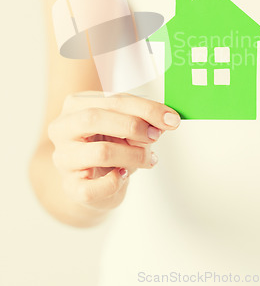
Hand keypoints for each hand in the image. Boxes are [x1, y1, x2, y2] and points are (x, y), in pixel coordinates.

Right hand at [47, 92, 180, 212]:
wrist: (92, 180)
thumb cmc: (110, 144)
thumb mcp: (125, 125)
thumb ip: (141, 119)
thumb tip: (165, 120)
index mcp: (76, 104)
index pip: (112, 99)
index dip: (145, 108)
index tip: (171, 119)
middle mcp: (62, 128)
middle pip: (95, 118)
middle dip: (133, 126)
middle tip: (156, 136)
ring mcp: (63, 158)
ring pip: (101, 152)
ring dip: (133, 155)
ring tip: (148, 159)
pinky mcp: (69, 186)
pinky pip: (95, 187)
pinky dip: (116, 181)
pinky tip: (124, 175)